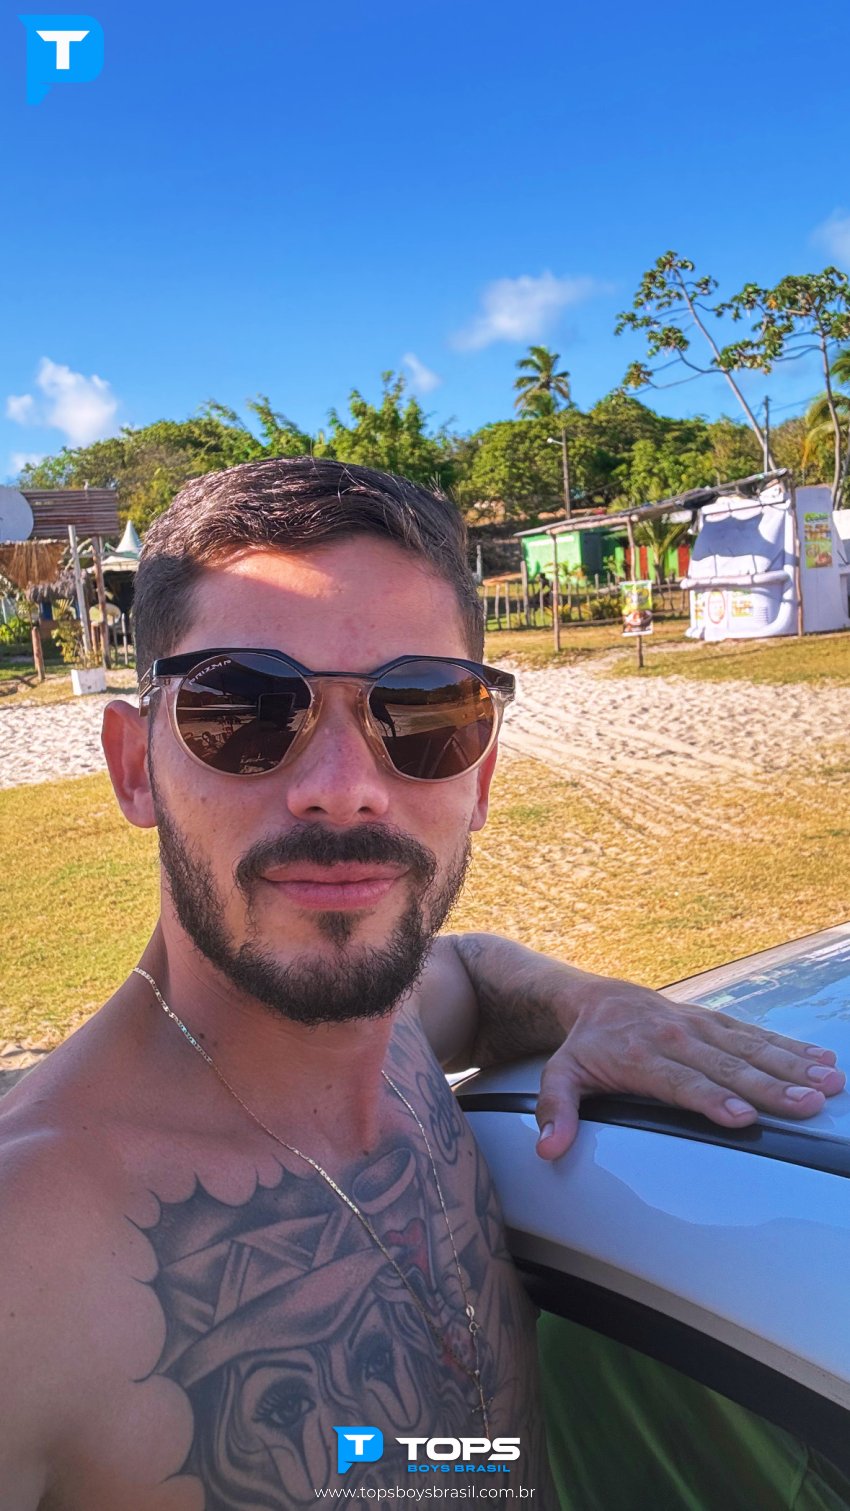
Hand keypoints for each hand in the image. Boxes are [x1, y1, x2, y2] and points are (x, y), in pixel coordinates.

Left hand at [534, 986, 845, 1159]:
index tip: (742, 1115)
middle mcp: (676, 1038)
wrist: (593, 997)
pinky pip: (755, 1035)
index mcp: (641, 1055)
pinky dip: (790, 1047)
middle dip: (770, 1085)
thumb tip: (548, 1149)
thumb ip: (556, 1110)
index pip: (681, 1082)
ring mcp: (699, 1027)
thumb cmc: (582, 1046)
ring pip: (750, 1047)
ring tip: (828, 1082)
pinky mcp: (714, 1022)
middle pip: (727, 1066)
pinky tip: (822, 1060)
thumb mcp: (559, 1075)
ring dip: (792, 1065)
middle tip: (808, 1102)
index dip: (711, 1098)